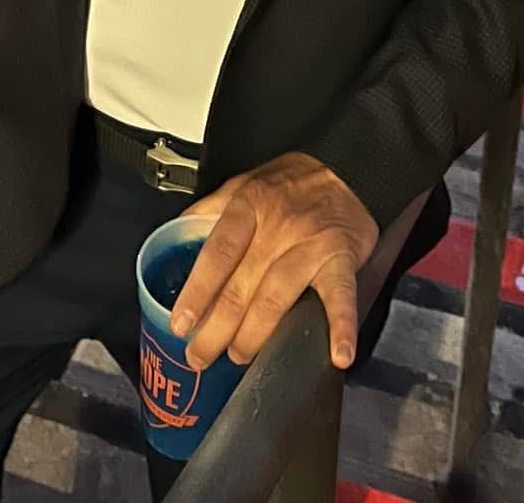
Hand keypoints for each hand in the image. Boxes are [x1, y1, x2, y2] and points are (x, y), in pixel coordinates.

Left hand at [169, 151, 377, 371]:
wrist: (348, 167)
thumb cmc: (292, 181)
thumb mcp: (245, 182)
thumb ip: (211, 210)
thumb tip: (176, 235)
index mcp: (250, 206)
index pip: (218, 253)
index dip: (198, 291)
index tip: (181, 323)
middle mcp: (278, 226)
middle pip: (242, 285)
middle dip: (217, 328)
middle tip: (200, 356)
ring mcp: (311, 244)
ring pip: (277, 298)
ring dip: (255, 335)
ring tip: (239, 356)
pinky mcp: (342, 258)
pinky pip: (340, 295)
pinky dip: (342, 326)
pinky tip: (338, 354)